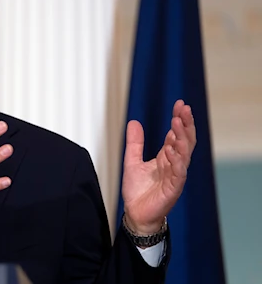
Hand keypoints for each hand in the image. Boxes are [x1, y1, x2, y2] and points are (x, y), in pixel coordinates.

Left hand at [122, 100, 196, 233]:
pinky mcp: (173, 188)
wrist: (136, 213)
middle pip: (185, 141)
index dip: (178, 119)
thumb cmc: (138, 191)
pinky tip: (174, 148)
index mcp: (166, 157)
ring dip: (182, 138)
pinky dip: (177, 160)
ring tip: (178, 123)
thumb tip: (134, 122)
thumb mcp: (132, 161)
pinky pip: (179, 172)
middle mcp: (173, 164)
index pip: (176, 135)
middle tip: (184, 108)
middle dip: (185, 124)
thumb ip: (134, 143)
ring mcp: (175, 176)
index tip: (179, 104)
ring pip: (184, 154)